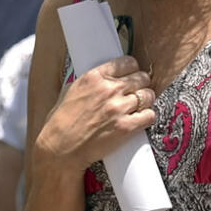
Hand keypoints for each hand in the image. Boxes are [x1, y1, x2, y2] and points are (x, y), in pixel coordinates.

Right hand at [35, 56, 154, 170]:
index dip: (132, 69)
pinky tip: (140, 120)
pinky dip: (147, 117)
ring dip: (145, 101)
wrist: (60, 147)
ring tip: (138, 107)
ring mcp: (119, 108)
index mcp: (94, 77)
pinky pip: (150, 115)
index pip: (127, 62)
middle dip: (140, 84)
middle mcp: (109, 89)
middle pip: (141, 77)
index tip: (131, 74)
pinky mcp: (126, 127)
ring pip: (148, 96)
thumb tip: (104, 79)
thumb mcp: (70, 90)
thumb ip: (91, 82)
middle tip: (136, 92)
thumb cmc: (61, 122)